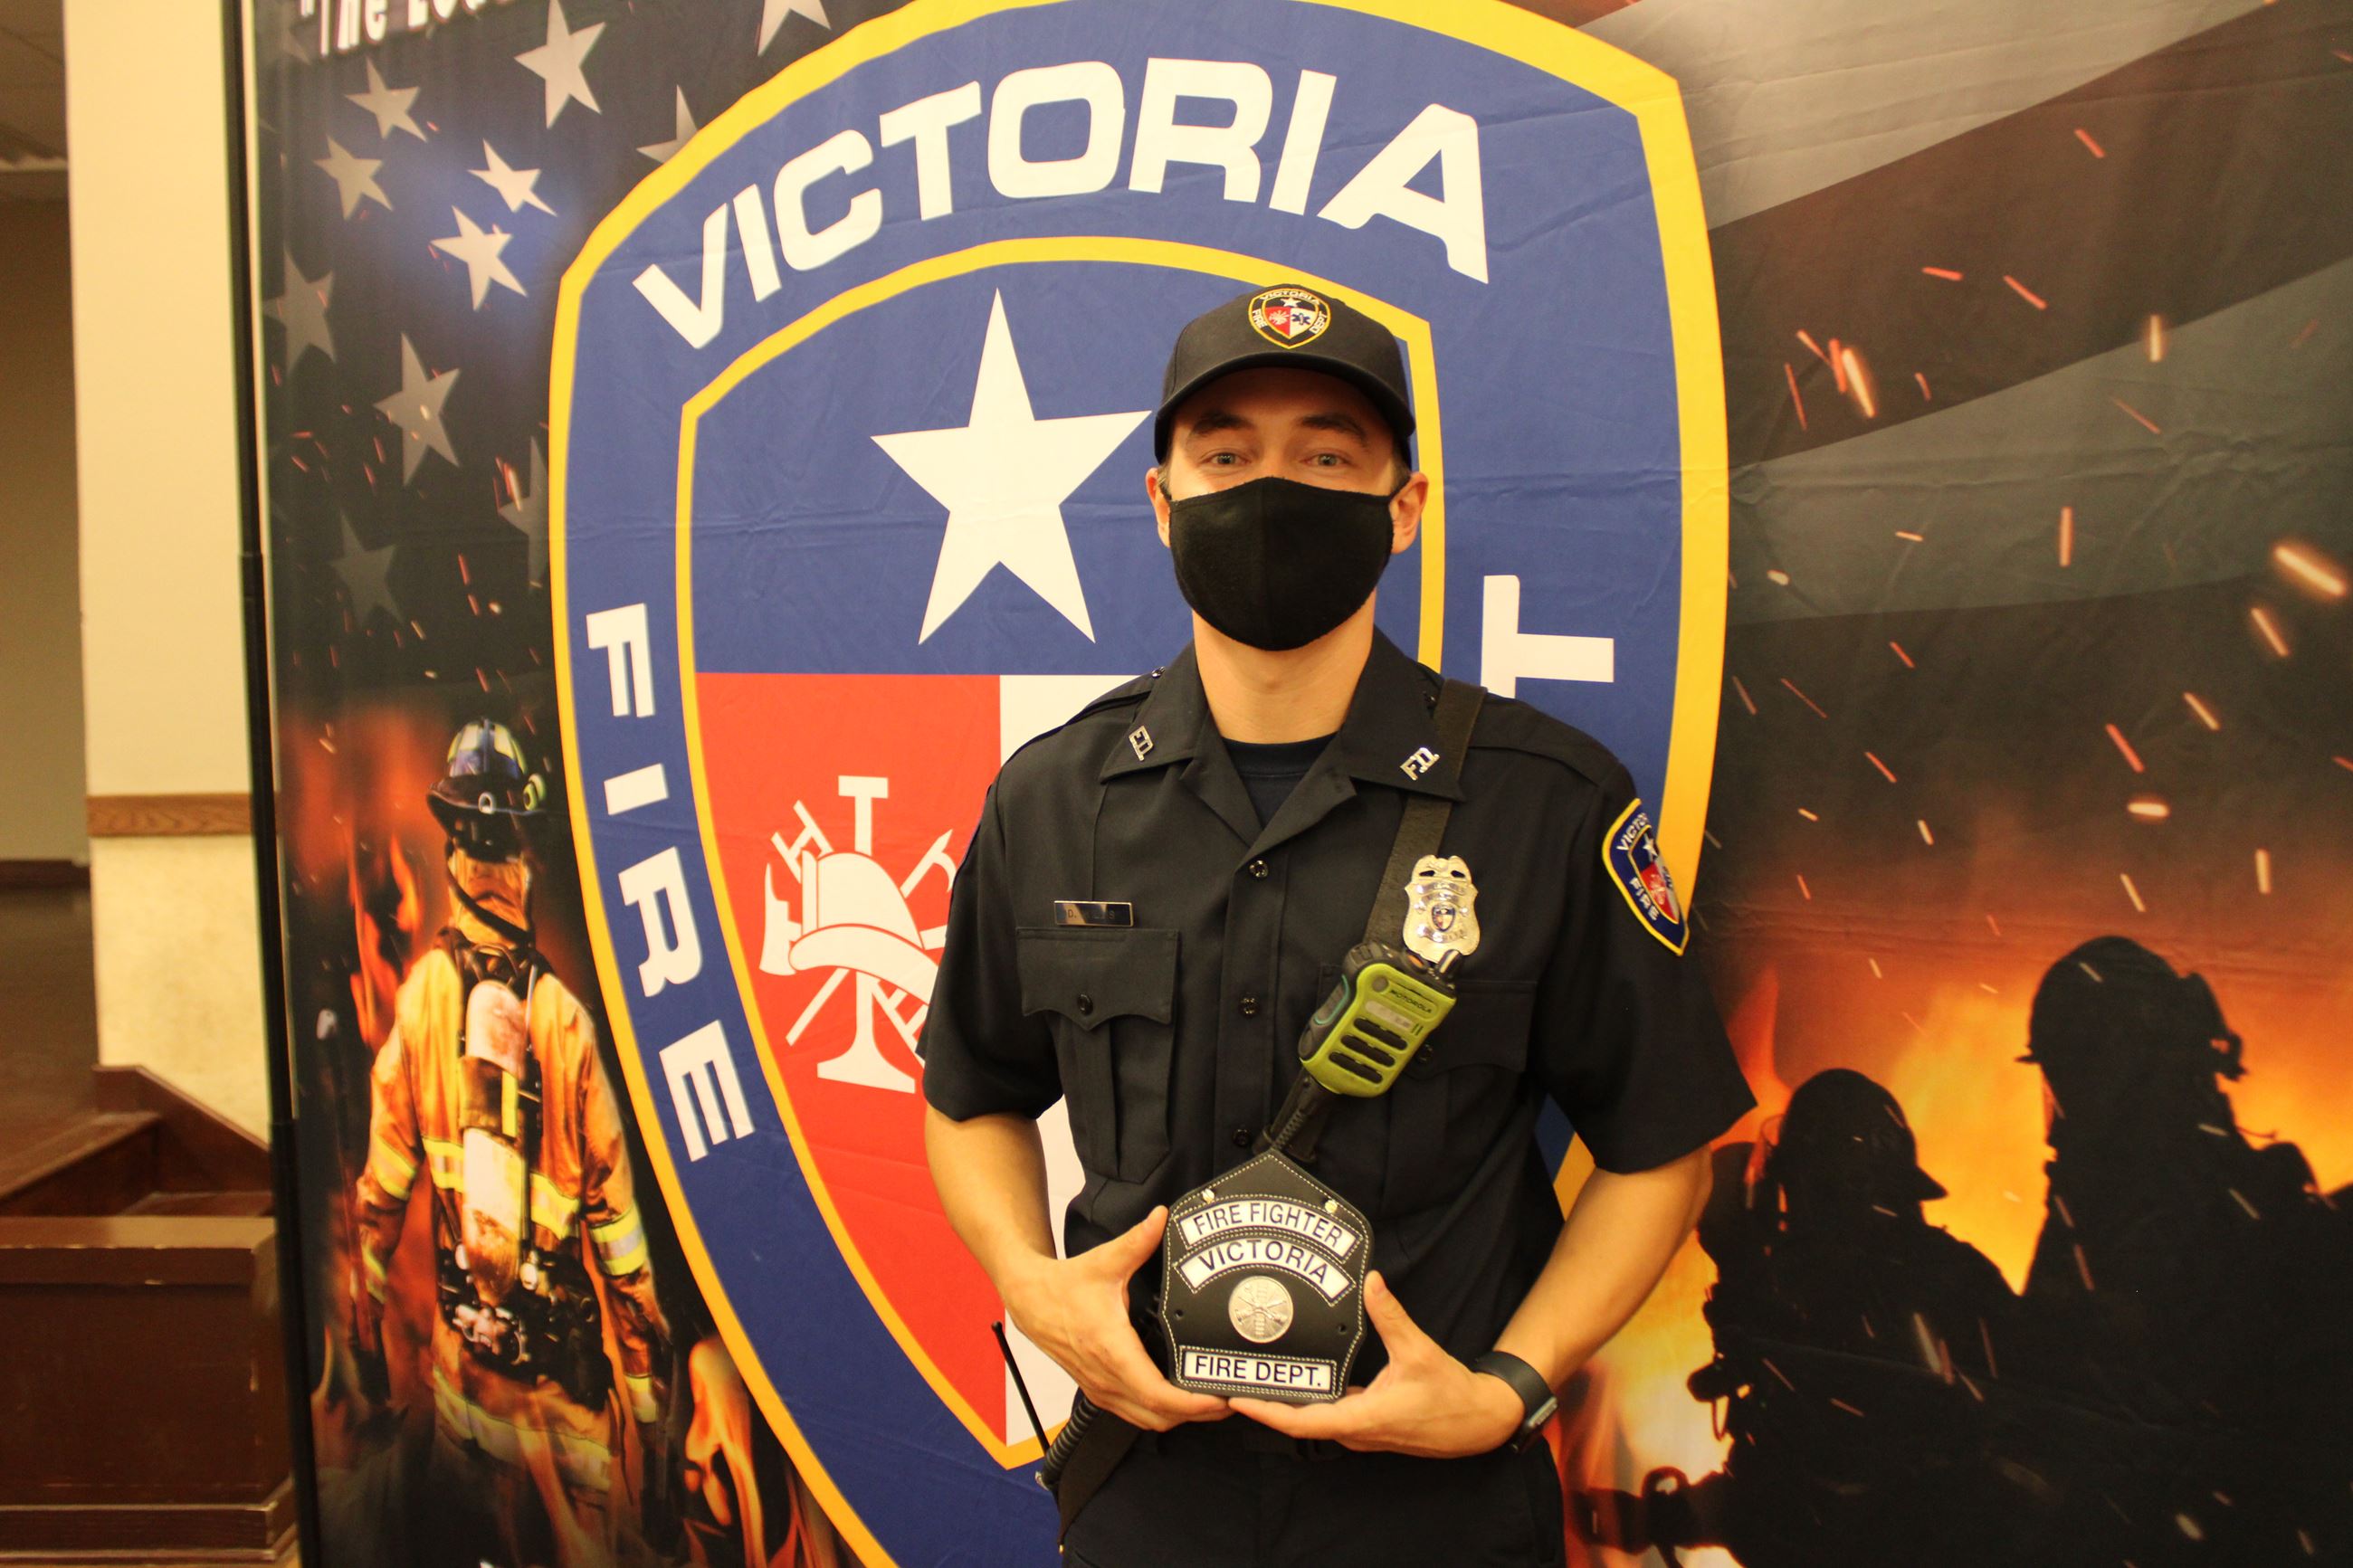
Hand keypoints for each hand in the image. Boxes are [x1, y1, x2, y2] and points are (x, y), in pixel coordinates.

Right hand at [1002, 1206, 1228, 1432]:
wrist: (1029, 1301)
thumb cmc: (1065, 1286)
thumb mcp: (1104, 1262)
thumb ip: (1137, 1241)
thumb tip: (1162, 1218)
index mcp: (1111, 1349)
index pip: (1157, 1395)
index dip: (1193, 1404)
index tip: (1220, 1398)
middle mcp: (1106, 1377)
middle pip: (1159, 1417)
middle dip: (1197, 1414)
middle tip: (1229, 1398)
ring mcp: (1100, 1388)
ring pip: (1146, 1421)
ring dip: (1179, 1417)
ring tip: (1210, 1401)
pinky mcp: (1097, 1391)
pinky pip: (1134, 1414)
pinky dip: (1160, 1414)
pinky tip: (1179, 1399)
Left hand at [1230, 1272, 1525, 1456]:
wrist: (1479, 1423)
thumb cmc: (1451, 1394)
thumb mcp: (1420, 1351)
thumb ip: (1392, 1316)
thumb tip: (1372, 1282)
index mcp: (1363, 1419)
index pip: (1303, 1423)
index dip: (1267, 1412)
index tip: (1238, 1400)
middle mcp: (1355, 1431)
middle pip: (1298, 1424)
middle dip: (1266, 1406)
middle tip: (1232, 1383)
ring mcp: (1360, 1431)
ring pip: (1312, 1422)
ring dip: (1285, 1405)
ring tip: (1255, 1380)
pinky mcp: (1367, 1424)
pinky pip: (1328, 1415)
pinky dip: (1307, 1401)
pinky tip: (1298, 1379)